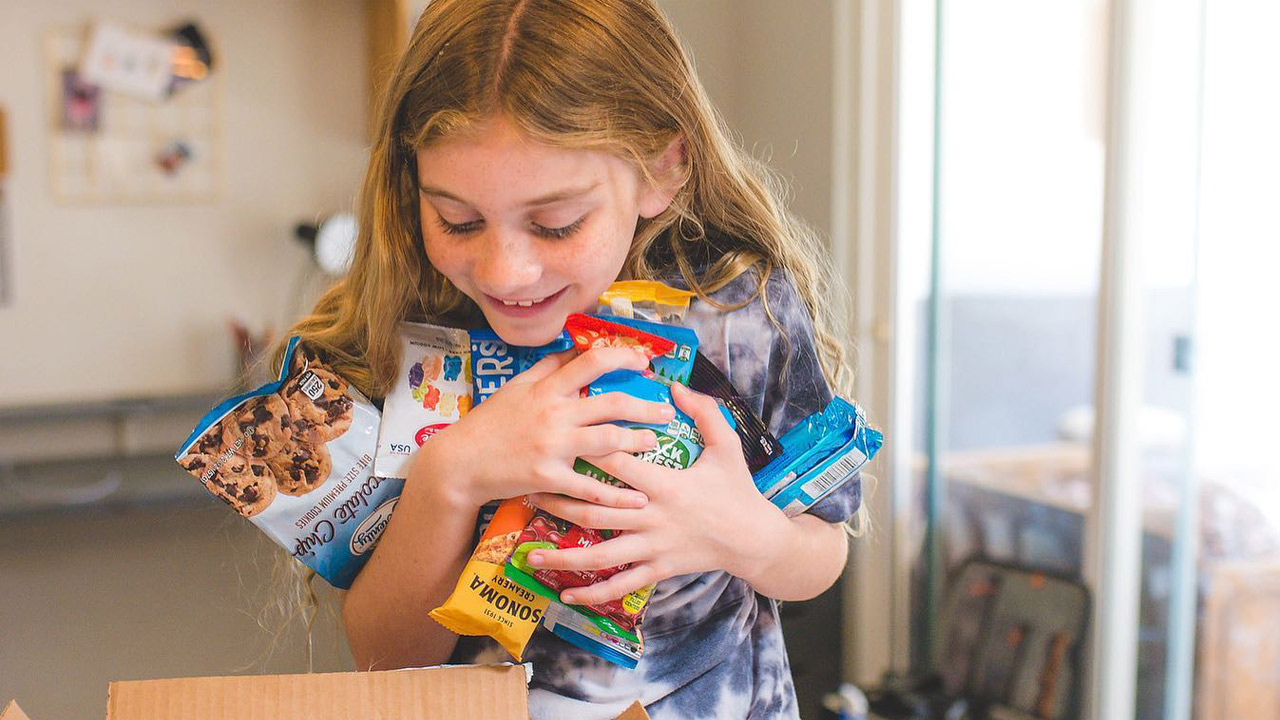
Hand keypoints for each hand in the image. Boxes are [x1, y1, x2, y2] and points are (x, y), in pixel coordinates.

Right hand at [413, 346, 675, 510]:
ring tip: (654, 443)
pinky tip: (634, 498)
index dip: (623, 356)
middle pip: (611, 403)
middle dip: (645, 406)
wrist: (460, 462)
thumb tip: (572, 347)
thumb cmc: (489, 423)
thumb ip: (546, 367)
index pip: (591, 362)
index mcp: (546, 389)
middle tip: (667, 411)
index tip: (644, 360)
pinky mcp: (547, 477)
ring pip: (607, 441)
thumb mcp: (514, 388)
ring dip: (638, 442)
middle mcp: (552, 413)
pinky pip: (588, 486)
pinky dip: (614, 495)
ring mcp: (551, 446)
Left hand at [522, 382, 789, 604]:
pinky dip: (592, 594)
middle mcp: (652, 517)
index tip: (556, 440)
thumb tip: (677, 386)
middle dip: (558, 502)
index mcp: (665, 483)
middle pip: (594, 510)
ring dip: (562, 556)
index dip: (584, 451)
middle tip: (527, 491)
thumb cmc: (738, 489)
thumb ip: (704, 412)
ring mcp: (653, 547)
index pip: (617, 464)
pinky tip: (565, 595)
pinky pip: (620, 585)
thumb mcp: (728, 445)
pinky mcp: (657, 570)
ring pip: (599, 554)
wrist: (754, 539)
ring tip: (530, 555)